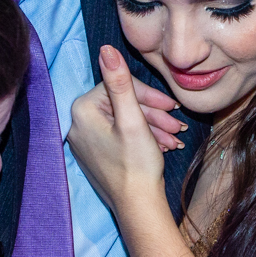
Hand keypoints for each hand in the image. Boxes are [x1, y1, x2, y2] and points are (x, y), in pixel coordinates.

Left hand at [69, 45, 169, 211]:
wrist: (138, 207)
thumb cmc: (136, 165)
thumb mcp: (133, 119)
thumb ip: (120, 82)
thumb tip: (107, 49)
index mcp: (83, 111)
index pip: (120, 87)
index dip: (149, 97)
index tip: (172, 107)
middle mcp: (78, 124)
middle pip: (122, 104)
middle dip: (153, 114)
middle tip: (177, 124)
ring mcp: (86, 141)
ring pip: (124, 121)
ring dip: (152, 127)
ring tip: (174, 139)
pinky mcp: (96, 154)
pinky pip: (120, 135)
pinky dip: (142, 138)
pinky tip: (162, 146)